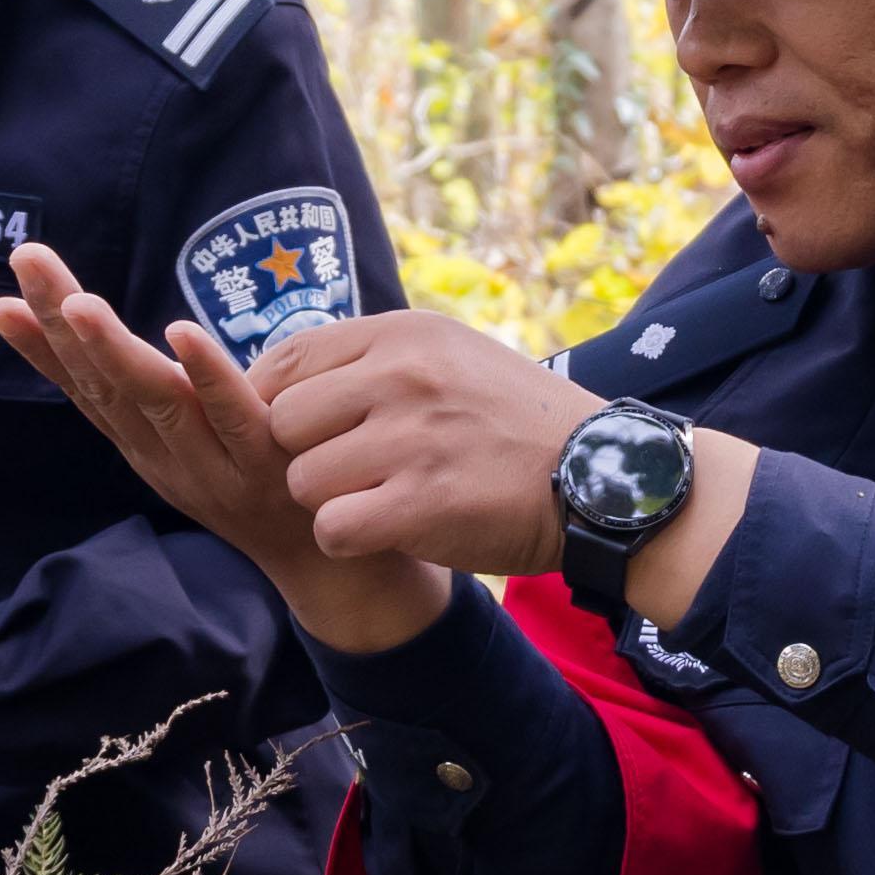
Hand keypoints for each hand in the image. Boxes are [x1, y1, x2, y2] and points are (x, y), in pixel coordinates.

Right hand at [0, 244, 451, 652]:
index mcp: (148, 446)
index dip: (39, 349)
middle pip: (103, 384)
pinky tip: (180, 334)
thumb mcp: (201, 438)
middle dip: (58, 323)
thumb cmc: (266, 483)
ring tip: (78, 304)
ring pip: (153, 400)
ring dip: (112, 349)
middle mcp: (167, 456)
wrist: (332, 560)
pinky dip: (206, 374)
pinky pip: (232, 415)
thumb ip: (168, 394)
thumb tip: (129, 339)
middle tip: (25, 263)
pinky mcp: (267, 463)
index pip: (83, 390)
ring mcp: (214, 463)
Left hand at [252, 307, 610, 587]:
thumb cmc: (516, 424)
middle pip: (284, 423)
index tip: (293, 434)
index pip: (287, 359)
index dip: (272, 403)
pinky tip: (385, 532)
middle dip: (305, 456)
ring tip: (380, 501)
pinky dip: (348, 540)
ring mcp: (413, 438)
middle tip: (350, 473)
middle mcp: (403, 376)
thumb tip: (287, 377)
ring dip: (330, 503)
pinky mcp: (423, 503)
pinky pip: (332, 528)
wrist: (602, 475)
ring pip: (302, 480)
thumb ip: (374, 360)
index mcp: (404, 334)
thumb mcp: (451, 357)